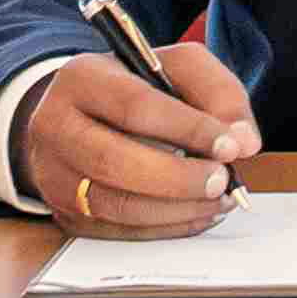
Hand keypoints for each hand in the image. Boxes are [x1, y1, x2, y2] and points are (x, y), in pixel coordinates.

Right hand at [14, 39, 256, 235]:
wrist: (82, 112)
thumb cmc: (137, 85)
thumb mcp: (178, 66)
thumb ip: (218, 93)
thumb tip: (244, 141)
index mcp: (81, 78)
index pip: (135, 106)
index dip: (188, 129)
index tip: (230, 145)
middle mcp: (54, 126)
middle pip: (115, 162)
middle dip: (179, 178)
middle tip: (223, 180)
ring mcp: (52, 175)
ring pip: (114, 205)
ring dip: (175, 210)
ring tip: (218, 200)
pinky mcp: (64, 212)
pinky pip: (115, 231)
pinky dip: (163, 228)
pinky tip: (196, 214)